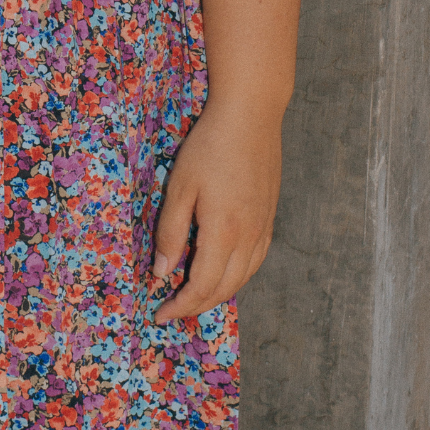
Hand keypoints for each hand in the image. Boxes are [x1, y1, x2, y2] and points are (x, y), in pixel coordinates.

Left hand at [151, 98, 281, 325]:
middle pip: (224, 289)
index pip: (202, 286)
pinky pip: (255, 260)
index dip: (181, 306)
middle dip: (197, 306)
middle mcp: (249, 236)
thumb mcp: (179, 187)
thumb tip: (161, 273)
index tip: (160, 314)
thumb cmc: (209, 147)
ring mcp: (264, 227)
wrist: (251, 116)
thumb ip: (170, 233)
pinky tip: (223, 273)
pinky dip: (237, 277)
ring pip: (243, 278)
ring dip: (218, 295)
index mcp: (224, 232)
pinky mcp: (269, 217)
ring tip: (193, 299)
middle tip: (172, 311)